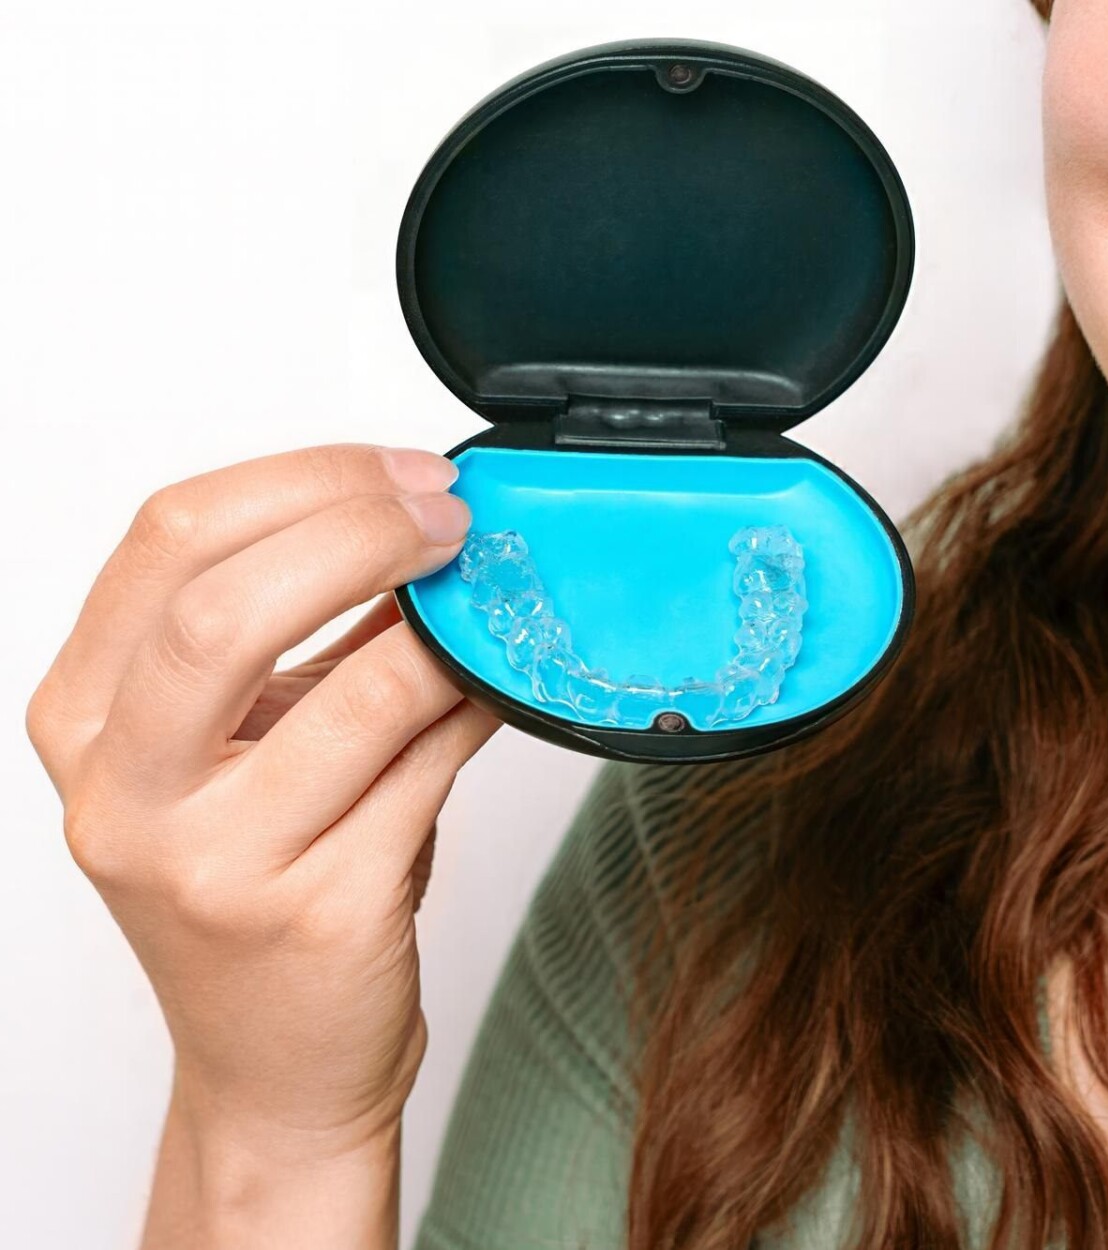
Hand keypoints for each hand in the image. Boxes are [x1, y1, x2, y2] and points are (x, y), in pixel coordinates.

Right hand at [26, 444, 502, 1243]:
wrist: (277, 1063)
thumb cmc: (258, 888)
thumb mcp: (237, 749)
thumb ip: (299, 638)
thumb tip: (411, 521)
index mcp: (85, 721)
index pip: (170, 539)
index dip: (305, 479)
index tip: (400, 472)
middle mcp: (128, 794)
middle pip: (227, 603)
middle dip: (366, 528)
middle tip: (453, 516)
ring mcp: (216, 865)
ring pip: (364, 689)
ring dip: (451, 622)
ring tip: (492, 597)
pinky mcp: (319, 915)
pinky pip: (433, 765)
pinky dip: (483, 700)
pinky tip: (504, 681)